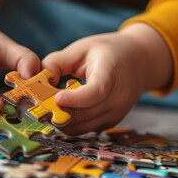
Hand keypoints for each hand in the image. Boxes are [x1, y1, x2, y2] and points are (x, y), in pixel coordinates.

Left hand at [42, 23, 172, 134]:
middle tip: (39, 108)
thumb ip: (57, 62)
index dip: (75, 99)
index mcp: (111, 72)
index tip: (57, 98)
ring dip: (63, 121)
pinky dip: (71, 124)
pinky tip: (62, 112)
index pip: (96, 92)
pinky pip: (87, 128)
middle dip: (59, 112)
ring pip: (84, 126)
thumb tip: (38, 79)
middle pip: (85, 114)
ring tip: (47, 110)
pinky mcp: (111, 122)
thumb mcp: (81, 48)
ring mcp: (116, 112)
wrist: (140, 61)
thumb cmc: (107, 52)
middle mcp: (118, 97)